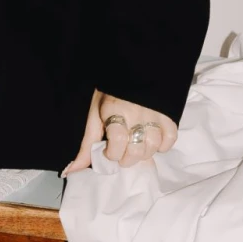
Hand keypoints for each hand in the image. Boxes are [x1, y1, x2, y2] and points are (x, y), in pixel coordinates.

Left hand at [63, 89, 178, 171]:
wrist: (130, 70)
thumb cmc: (108, 96)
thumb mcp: (94, 116)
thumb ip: (87, 145)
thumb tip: (71, 171)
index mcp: (114, 111)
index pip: (117, 141)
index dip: (111, 153)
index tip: (108, 152)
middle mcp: (136, 113)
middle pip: (137, 149)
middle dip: (127, 159)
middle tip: (122, 154)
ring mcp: (155, 113)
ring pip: (154, 145)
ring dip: (144, 153)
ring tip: (136, 148)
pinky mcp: (168, 114)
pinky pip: (171, 137)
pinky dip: (163, 145)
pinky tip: (152, 142)